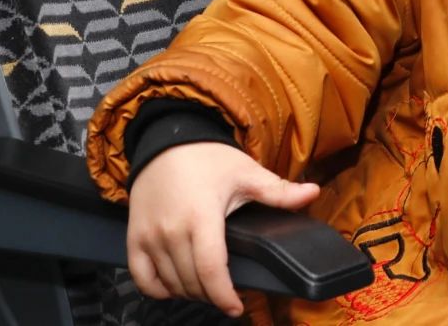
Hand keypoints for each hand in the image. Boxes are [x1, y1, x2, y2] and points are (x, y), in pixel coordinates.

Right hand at [126, 142, 321, 316]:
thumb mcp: (246, 172)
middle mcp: (171, 232)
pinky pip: (143, 279)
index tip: (237, 307)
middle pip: (192, 282)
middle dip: (212, 294)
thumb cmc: (208, 157)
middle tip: (227, 292)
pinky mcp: (133, 238)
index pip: (211, 270)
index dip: (224, 296)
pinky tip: (177, 285)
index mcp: (201, 217)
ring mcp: (149, 237)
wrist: (165, 140)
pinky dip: (159, 289)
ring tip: (207, 287)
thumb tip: (314, 192)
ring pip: (170, 284)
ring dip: (190, 292)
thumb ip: (278, 190)